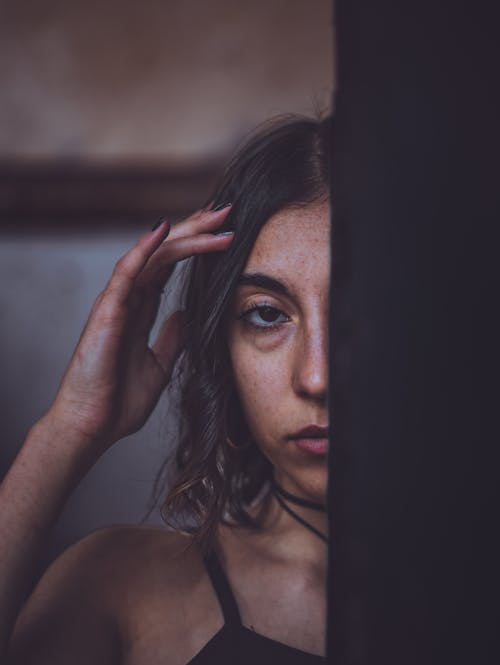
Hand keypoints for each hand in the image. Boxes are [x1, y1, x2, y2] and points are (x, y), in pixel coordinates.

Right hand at [47, 205, 232, 451]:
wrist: (93, 427)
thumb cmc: (119, 401)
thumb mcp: (159, 366)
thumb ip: (172, 338)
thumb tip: (187, 315)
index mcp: (140, 310)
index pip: (170, 266)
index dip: (196, 246)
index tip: (225, 231)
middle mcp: (129, 299)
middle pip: (165, 252)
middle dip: (196, 229)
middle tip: (228, 211)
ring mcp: (117, 302)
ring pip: (152, 255)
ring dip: (185, 235)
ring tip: (216, 220)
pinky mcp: (107, 312)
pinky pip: (127, 272)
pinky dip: (145, 249)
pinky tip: (165, 230)